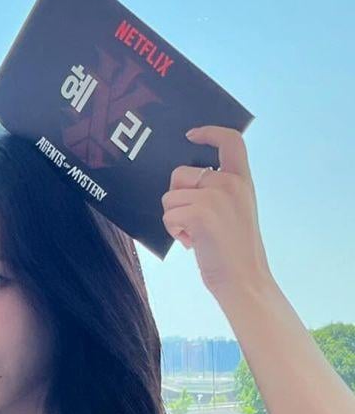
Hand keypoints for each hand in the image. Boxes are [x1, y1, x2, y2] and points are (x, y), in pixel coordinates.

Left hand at [162, 126, 271, 300]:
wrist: (244, 280)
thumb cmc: (233, 252)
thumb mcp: (235, 211)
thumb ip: (218, 191)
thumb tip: (181, 182)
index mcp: (242, 181)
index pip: (231, 141)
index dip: (209, 132)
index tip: (191, 135)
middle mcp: (230, 183)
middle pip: (180, 174)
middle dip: (177, 198)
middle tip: (194, 222)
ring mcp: (215, 196)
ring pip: (169, 197)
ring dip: (174, 218)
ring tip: (197, 235)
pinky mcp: (199, 212)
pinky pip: (168, 215)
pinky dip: (174, 231)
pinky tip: (192, 243)